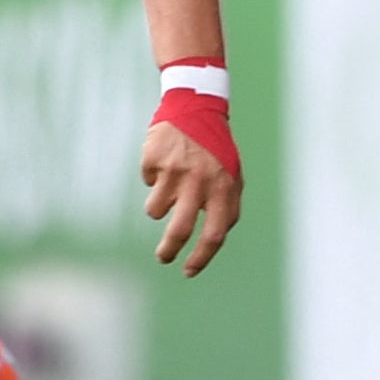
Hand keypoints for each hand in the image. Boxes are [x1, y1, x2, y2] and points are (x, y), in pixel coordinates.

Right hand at [141, 119, 240, 275]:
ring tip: (168, 186)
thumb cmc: (215, 151)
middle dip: (169, 250)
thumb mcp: (231, 176)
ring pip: (156, 210)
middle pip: (179, 230)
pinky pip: (147, 183)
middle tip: (163, 257)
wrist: (196, 108)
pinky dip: (153, 179)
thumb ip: (226, 207)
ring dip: (158, 206)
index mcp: (224, 188)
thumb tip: (212, 242)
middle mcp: (200, 181)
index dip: (200, 258)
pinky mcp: (154, 159)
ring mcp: (175, 170)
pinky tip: (164, 161)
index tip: (189, 271)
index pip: (214, 235)